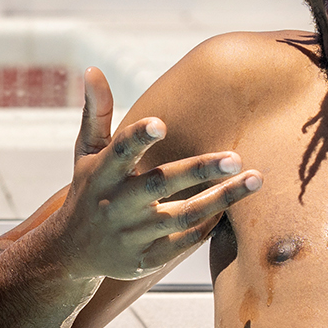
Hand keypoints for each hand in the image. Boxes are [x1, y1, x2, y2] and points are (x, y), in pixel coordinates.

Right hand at [46, 68, 260, 281]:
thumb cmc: (89, 188)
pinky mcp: (147, 258)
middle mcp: (117, 204)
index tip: (161, 123)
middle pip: (162, 183)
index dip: (139, 137)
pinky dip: (208, 226)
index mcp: (102, 173)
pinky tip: (231, 208)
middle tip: (235, 157)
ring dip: (221, 199)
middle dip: (199, 170)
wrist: (72, 251)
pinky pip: (184, 242)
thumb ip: (96, 111)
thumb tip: (92, 68)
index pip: (120, 152)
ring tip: (255, 179)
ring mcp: (133, 234)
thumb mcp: (86, 152)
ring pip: (184, 216)